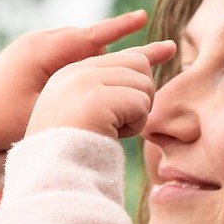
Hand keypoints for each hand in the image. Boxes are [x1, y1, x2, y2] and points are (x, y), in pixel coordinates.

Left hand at [0, 10, 150, 153]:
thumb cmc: (2, 123)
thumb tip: (110, 84)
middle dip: (116, 48)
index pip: (88, 36)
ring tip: (125, 70)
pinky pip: (65, 53)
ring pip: (77, 47)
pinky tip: (96, 75)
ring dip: (98, 57)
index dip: (118, 28)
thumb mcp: (42, 112)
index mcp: (40, 51)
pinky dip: (82, 61)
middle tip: (151, 53)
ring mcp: (32, 47)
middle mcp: (37, 42)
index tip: (144, 17)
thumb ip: (74, 95)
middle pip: (87, 40)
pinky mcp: (29, 57)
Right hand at [26, 40, 175, 139]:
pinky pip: (140, 103)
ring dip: (137, 114)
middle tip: (121, 122)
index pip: (121, 56)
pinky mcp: (97, 99)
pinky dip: (135, 125)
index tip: (170, 48)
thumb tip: (156, 60)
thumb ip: (112, 88)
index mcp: (70, 74)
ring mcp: (84, 83)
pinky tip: (113, 135)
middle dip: (141, 95)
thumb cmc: (75, 151)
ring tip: (111, 130)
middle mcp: (76, 72)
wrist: (53, 174)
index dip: (148, 54)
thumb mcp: (89, 112)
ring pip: (143, 83)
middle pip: (138, 65)